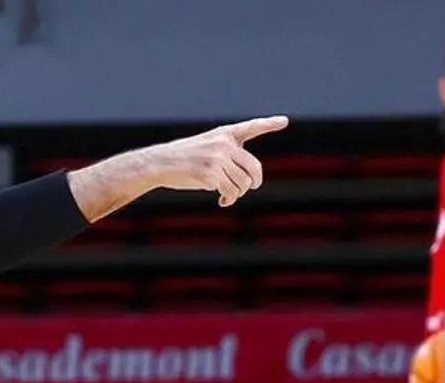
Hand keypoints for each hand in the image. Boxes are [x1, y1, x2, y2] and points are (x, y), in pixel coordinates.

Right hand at [147, 116, 288, 206]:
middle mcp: (224, 144)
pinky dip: (229, 199)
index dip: (268, 124)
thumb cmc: (184, 160)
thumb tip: (248, 183)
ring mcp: (217, 159)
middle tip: (251, 187)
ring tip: (226, 195)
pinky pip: (230, 192)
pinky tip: (221, 201)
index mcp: (224, 134)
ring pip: (243, 183)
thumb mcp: (207, 148)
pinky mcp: (211, 174)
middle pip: (254, 167)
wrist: (160, 163)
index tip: (284, 121)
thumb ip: (228, 156)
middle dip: (254, 182)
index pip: (250, 127)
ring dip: (237, 193)